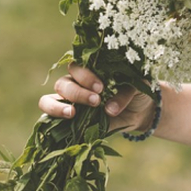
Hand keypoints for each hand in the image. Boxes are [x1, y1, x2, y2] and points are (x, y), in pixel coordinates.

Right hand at [38, 63, 155, 132]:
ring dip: (58, 106)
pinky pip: (51, 119)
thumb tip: (109, 109)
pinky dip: (54, 119)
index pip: (76, 67)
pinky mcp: (69, 120)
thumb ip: (124, 94)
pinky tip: (66, 123)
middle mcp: (75, 84)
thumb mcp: (137, 87)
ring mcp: (69, 102)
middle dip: (77, 93)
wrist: (141, 111)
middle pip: (63, 84)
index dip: (85, 76)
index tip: (101, 87)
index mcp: (90, 69)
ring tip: (72, 113)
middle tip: (96, 101)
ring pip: (48, 99)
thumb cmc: (137, 91)